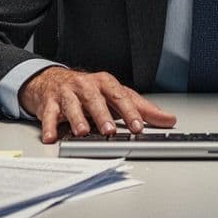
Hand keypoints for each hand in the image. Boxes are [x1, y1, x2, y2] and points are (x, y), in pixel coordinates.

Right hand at [19, 66, 176, 143]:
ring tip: (82, 132)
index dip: (129, 112)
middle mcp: (86, 86)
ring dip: (77, 119)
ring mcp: (67, 93)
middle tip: (109, 130)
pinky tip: (51, 137)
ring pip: (72, 105)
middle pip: (95, 99)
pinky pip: (48, 114)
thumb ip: (142, 109)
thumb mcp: (116, 96)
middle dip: (102, 115)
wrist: (52, 81)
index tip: (138, 127)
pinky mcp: (49, 103)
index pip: (120, 97)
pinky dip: (49, 126)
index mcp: (105, 83)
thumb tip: (168, 120)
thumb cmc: (89, 91)